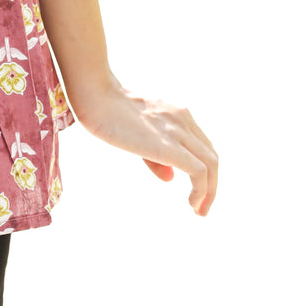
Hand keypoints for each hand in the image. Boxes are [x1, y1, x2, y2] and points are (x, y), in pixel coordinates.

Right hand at [73, 76, 218, 215]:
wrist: (95, 95)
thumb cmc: (105, 110)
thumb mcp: (137, 131)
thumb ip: (155, 155)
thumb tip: (171, 178)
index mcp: (176, 112)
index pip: (202, 145)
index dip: (204, 169)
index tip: (195, 190)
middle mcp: (183, 119)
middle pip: (211, 156)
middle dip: (211, 184)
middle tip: (200, 207)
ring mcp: (177, 131)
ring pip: (211, 165)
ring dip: (210, 192)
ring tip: (199, 210)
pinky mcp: (169, 146)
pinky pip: (199, 172)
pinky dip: (202, 191)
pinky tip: (191, 204)